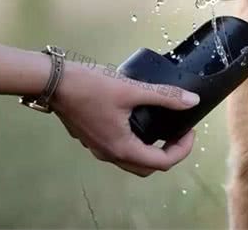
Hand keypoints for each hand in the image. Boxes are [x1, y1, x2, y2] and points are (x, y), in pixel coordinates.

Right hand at [50, 62, 198, 175]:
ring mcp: (98, 147)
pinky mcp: (92, 136)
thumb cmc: (91, 86)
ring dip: (150, 149)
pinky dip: (135, 141)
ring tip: (163, 125)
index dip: (182, 149)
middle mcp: (109, 154)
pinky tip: (139, 118)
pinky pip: (118, 148)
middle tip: (179, 131)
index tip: (190, 130)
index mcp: (121, 148)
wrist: (54, 81)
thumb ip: (164, 95)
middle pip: (146, 167)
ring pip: (131, 159)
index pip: (162, 163)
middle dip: (168, 152)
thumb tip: (192, 101)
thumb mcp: (132, 89)